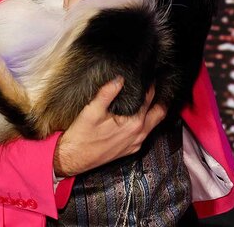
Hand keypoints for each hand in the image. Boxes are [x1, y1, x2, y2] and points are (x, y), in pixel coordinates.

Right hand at [52, 78, 166, 176]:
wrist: (73, 158)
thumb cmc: (81, 136)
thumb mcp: (92, 110)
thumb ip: (107, 93)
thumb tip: (119, 79)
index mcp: (133, 124)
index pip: (150, 99)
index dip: (151, 85)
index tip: (149, 76)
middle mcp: (138, 135)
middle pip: (159, 113)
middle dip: (160, 99)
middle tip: (155, 86)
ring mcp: (136, 143)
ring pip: (153, 124)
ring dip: (153, 111)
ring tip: (147, 98)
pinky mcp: (130, 149)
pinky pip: (144, 134)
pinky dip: (145, 122)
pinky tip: (135, 115)